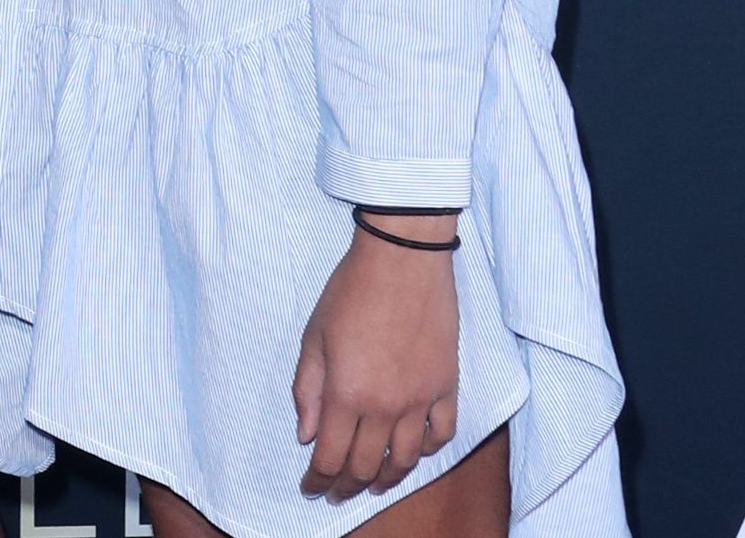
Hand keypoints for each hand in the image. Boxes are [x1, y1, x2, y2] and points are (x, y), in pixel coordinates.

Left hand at [293, 220, 458, 500]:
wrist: (401, 262)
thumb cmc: (350, 292)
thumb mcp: (314, 336)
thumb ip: (308, 389)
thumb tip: (307, 435)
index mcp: (347, 393)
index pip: (331, 456)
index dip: (318, 479)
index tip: (310, 488)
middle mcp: (385, 406)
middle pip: (366, 466)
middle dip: (347, 486)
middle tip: (336, 492)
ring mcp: (420, 400)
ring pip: (406, 460)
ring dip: (387, 478)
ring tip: (373, 483)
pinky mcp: (447, 387)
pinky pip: (441, 434)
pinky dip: (427, 449)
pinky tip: (414, 450)